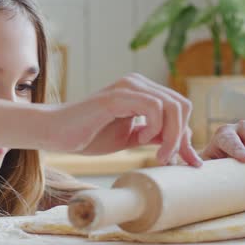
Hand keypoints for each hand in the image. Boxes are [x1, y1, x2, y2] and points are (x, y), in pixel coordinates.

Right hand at [48, 73, 202, 166]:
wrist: (57, 133)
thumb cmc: (90, 135)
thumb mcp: (131, 137)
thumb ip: (156, 135)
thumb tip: (185, 143)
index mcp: (143, 91)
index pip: (180, 107)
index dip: (186, 135)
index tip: (187, 161)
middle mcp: (138, 83)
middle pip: (182, 105)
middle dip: (182, 137)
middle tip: (168, 158)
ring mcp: (128, 86)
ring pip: (172, 105)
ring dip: (172, 136)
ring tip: (158, 154)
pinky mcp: (117, 96)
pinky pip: (153, 107)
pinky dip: (155, 127)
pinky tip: (140, 139)